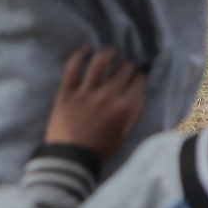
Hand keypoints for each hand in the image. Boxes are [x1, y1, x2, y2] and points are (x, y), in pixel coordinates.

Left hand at [46, 46, 146, 160]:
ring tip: (111, 52)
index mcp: (125, 107)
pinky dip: (79, 54)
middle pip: (124, 68)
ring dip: (109, 52)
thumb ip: (135, 110)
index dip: (140, 76)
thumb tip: (140, 89)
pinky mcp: (67, 93)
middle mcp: (108, 96)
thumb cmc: (100, 148)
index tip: (136, 78)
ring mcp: (86, 93)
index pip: (140, 79)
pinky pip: (73, 68)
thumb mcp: (126, 133)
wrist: (69, 160)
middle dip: (127, 66)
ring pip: (101, 61)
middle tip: (123, 70)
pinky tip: (86, 48)